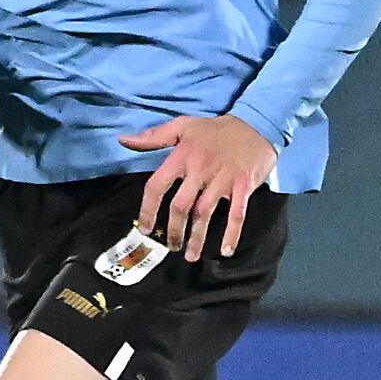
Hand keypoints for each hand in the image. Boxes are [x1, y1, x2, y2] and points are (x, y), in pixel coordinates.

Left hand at [119, 115, 277, 258]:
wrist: (256, 124)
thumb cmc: (216, 129)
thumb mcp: (183, 125)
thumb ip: (153, 136)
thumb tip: (124, 140)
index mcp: (182, 156)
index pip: (157, 185)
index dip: (148, 209)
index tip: (145, 228)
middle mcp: (200, 169)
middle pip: (180, 206)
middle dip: (173, 230)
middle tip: (171, 245)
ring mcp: (223, 179)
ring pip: (205, 214)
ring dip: (197, 238)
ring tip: (190, 255)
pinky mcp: (243, 186)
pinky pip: (236, 214)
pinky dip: (231, 234)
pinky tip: (225, 250)